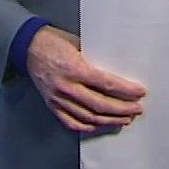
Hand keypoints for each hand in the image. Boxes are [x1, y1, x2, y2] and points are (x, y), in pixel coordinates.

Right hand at [25, 26, 146, 132]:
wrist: (28, 47)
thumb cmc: (54, 42)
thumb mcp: (78, 44)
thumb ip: (95, 59)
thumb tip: (118, 70)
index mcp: (74, 69)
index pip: (107, 84)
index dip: (126, 91)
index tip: (140, 92)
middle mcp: (66, 87)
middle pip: (101, 105)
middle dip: (122, 109)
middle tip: (137, 109)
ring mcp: (58, 99)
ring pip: (89, 117)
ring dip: (109, 120)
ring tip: (124, 119)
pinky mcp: (52, 105)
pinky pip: (71, 122)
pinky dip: (87, 126)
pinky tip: (98, 125)